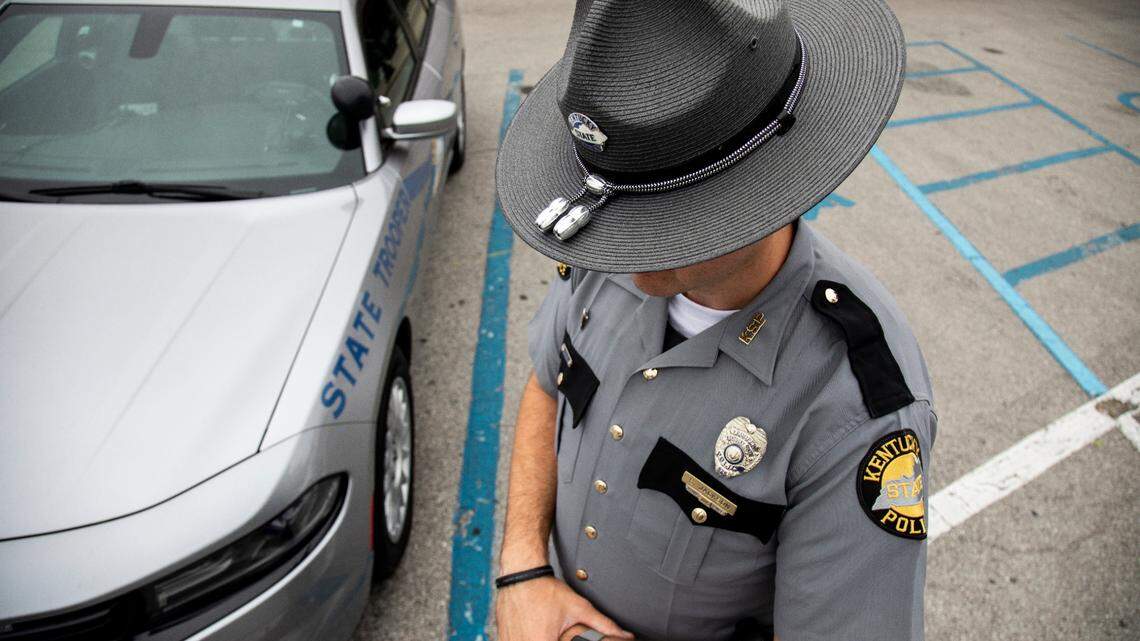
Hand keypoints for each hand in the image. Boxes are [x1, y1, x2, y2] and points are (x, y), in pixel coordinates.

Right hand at [495, 576, 633, 640]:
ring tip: (545, 629)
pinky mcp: (503, 639)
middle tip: (557, 632)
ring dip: (537, 640)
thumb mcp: (577, 606)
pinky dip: (527, 639)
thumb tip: (626, 635)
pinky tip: (535, 630)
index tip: (563, 639)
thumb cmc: (545, 589)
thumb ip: (604, 625)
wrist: (520, 574)